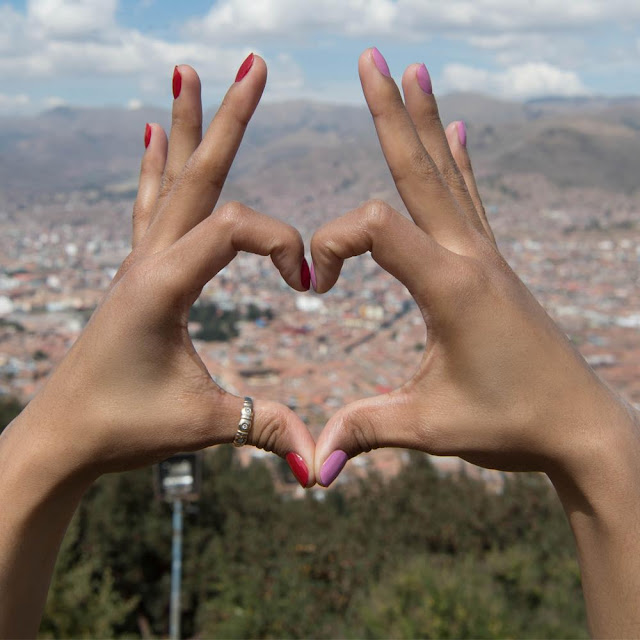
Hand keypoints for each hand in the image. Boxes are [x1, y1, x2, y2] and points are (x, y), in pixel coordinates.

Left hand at [7, 58, 315, 485]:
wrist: (62, 434)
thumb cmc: (122, 427)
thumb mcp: (202, 423)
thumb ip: (264, 429)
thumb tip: (315, 464)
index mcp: (163, 283)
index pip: (235, 229)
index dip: (283, 246)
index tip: (307, 288)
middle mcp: (148, 259)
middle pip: (196, 174)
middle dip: (229, 119)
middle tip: (253, 65)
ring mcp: (139, 261)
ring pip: (168, 180)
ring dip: (185, 128)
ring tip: (188, 75)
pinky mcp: (137, 272)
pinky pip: (149, 205)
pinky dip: (154, 167)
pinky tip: (150, 137)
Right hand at [311, 49, 637, 488]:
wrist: (579, 427)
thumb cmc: (509, 425)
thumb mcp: (429, 427)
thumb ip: (365, 430)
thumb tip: (313, 463)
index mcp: (449, 286)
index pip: (374, 227)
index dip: (331, 244)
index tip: (316, 287)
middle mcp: (471, 257)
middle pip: (421, 170)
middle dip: (392, 113)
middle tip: (373, 60)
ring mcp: (488, 257)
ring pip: (449, 176)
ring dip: (426, 124)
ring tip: (414, 74)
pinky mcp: (495, 267)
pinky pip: (472, 201)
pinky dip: (460, 162)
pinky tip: (459, 131)